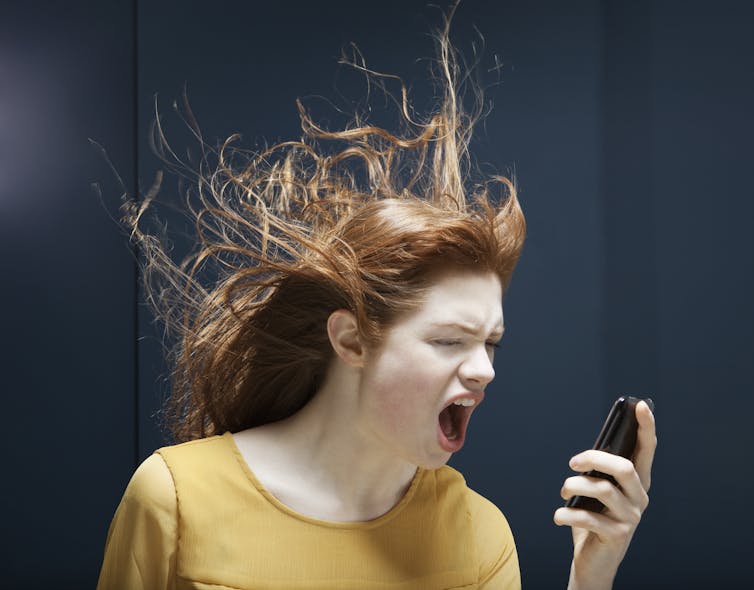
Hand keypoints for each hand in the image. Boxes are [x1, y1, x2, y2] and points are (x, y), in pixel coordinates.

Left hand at [554, 400, 656, 589]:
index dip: (645, 428)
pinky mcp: (617, 536)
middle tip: (572, 462)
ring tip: (564, 491)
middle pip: (623, 467)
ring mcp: (631, 519)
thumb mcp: (596, 493)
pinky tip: (558, 516)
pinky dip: (565, 513)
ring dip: (574, 485)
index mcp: (637, 483)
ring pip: (602, 489)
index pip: (646, 451)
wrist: (592, 564)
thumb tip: (586, 454)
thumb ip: (598, 473)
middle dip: (593, 458)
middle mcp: (640, 499)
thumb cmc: (592, 520)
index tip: (640, 405)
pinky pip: (587, 516)